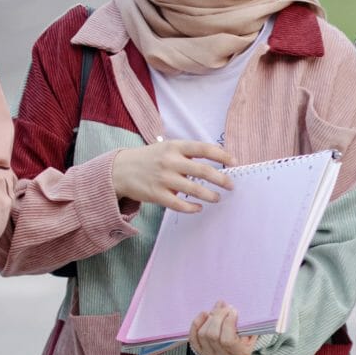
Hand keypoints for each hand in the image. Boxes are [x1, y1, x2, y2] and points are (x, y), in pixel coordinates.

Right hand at [112, 140, 234, 213]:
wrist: (120, 169)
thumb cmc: (149, 158)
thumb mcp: (167, 148)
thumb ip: (187, 153)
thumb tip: (216, 161)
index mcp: (175, 147)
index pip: (204, 149)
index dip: (222, 155)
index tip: (234, 162)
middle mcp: (171, 161)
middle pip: (203, 171)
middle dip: (222, 179)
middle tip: (231, 185)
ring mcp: (163, 178)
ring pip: (194, 189)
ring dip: (210, 195)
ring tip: (217, 198)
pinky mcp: (157, 194)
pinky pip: (179, 204)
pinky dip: (192, 207)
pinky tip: (198, 208)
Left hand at [189, 302, 257, 354]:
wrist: (239, 346)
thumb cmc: (247, 335)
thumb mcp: (252, 330)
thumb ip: (245, 322)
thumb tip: (230, 308)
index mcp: (239, 353)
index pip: (228, 340)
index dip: (228, 323)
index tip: (233, 310)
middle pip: (213, 336)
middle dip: (218, 317)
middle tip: (225, 306)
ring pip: (203, 334)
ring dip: (209, 318)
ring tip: (217, 308)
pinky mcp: (200, 351)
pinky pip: (193, 337)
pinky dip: (197, 324)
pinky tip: (204, 314)